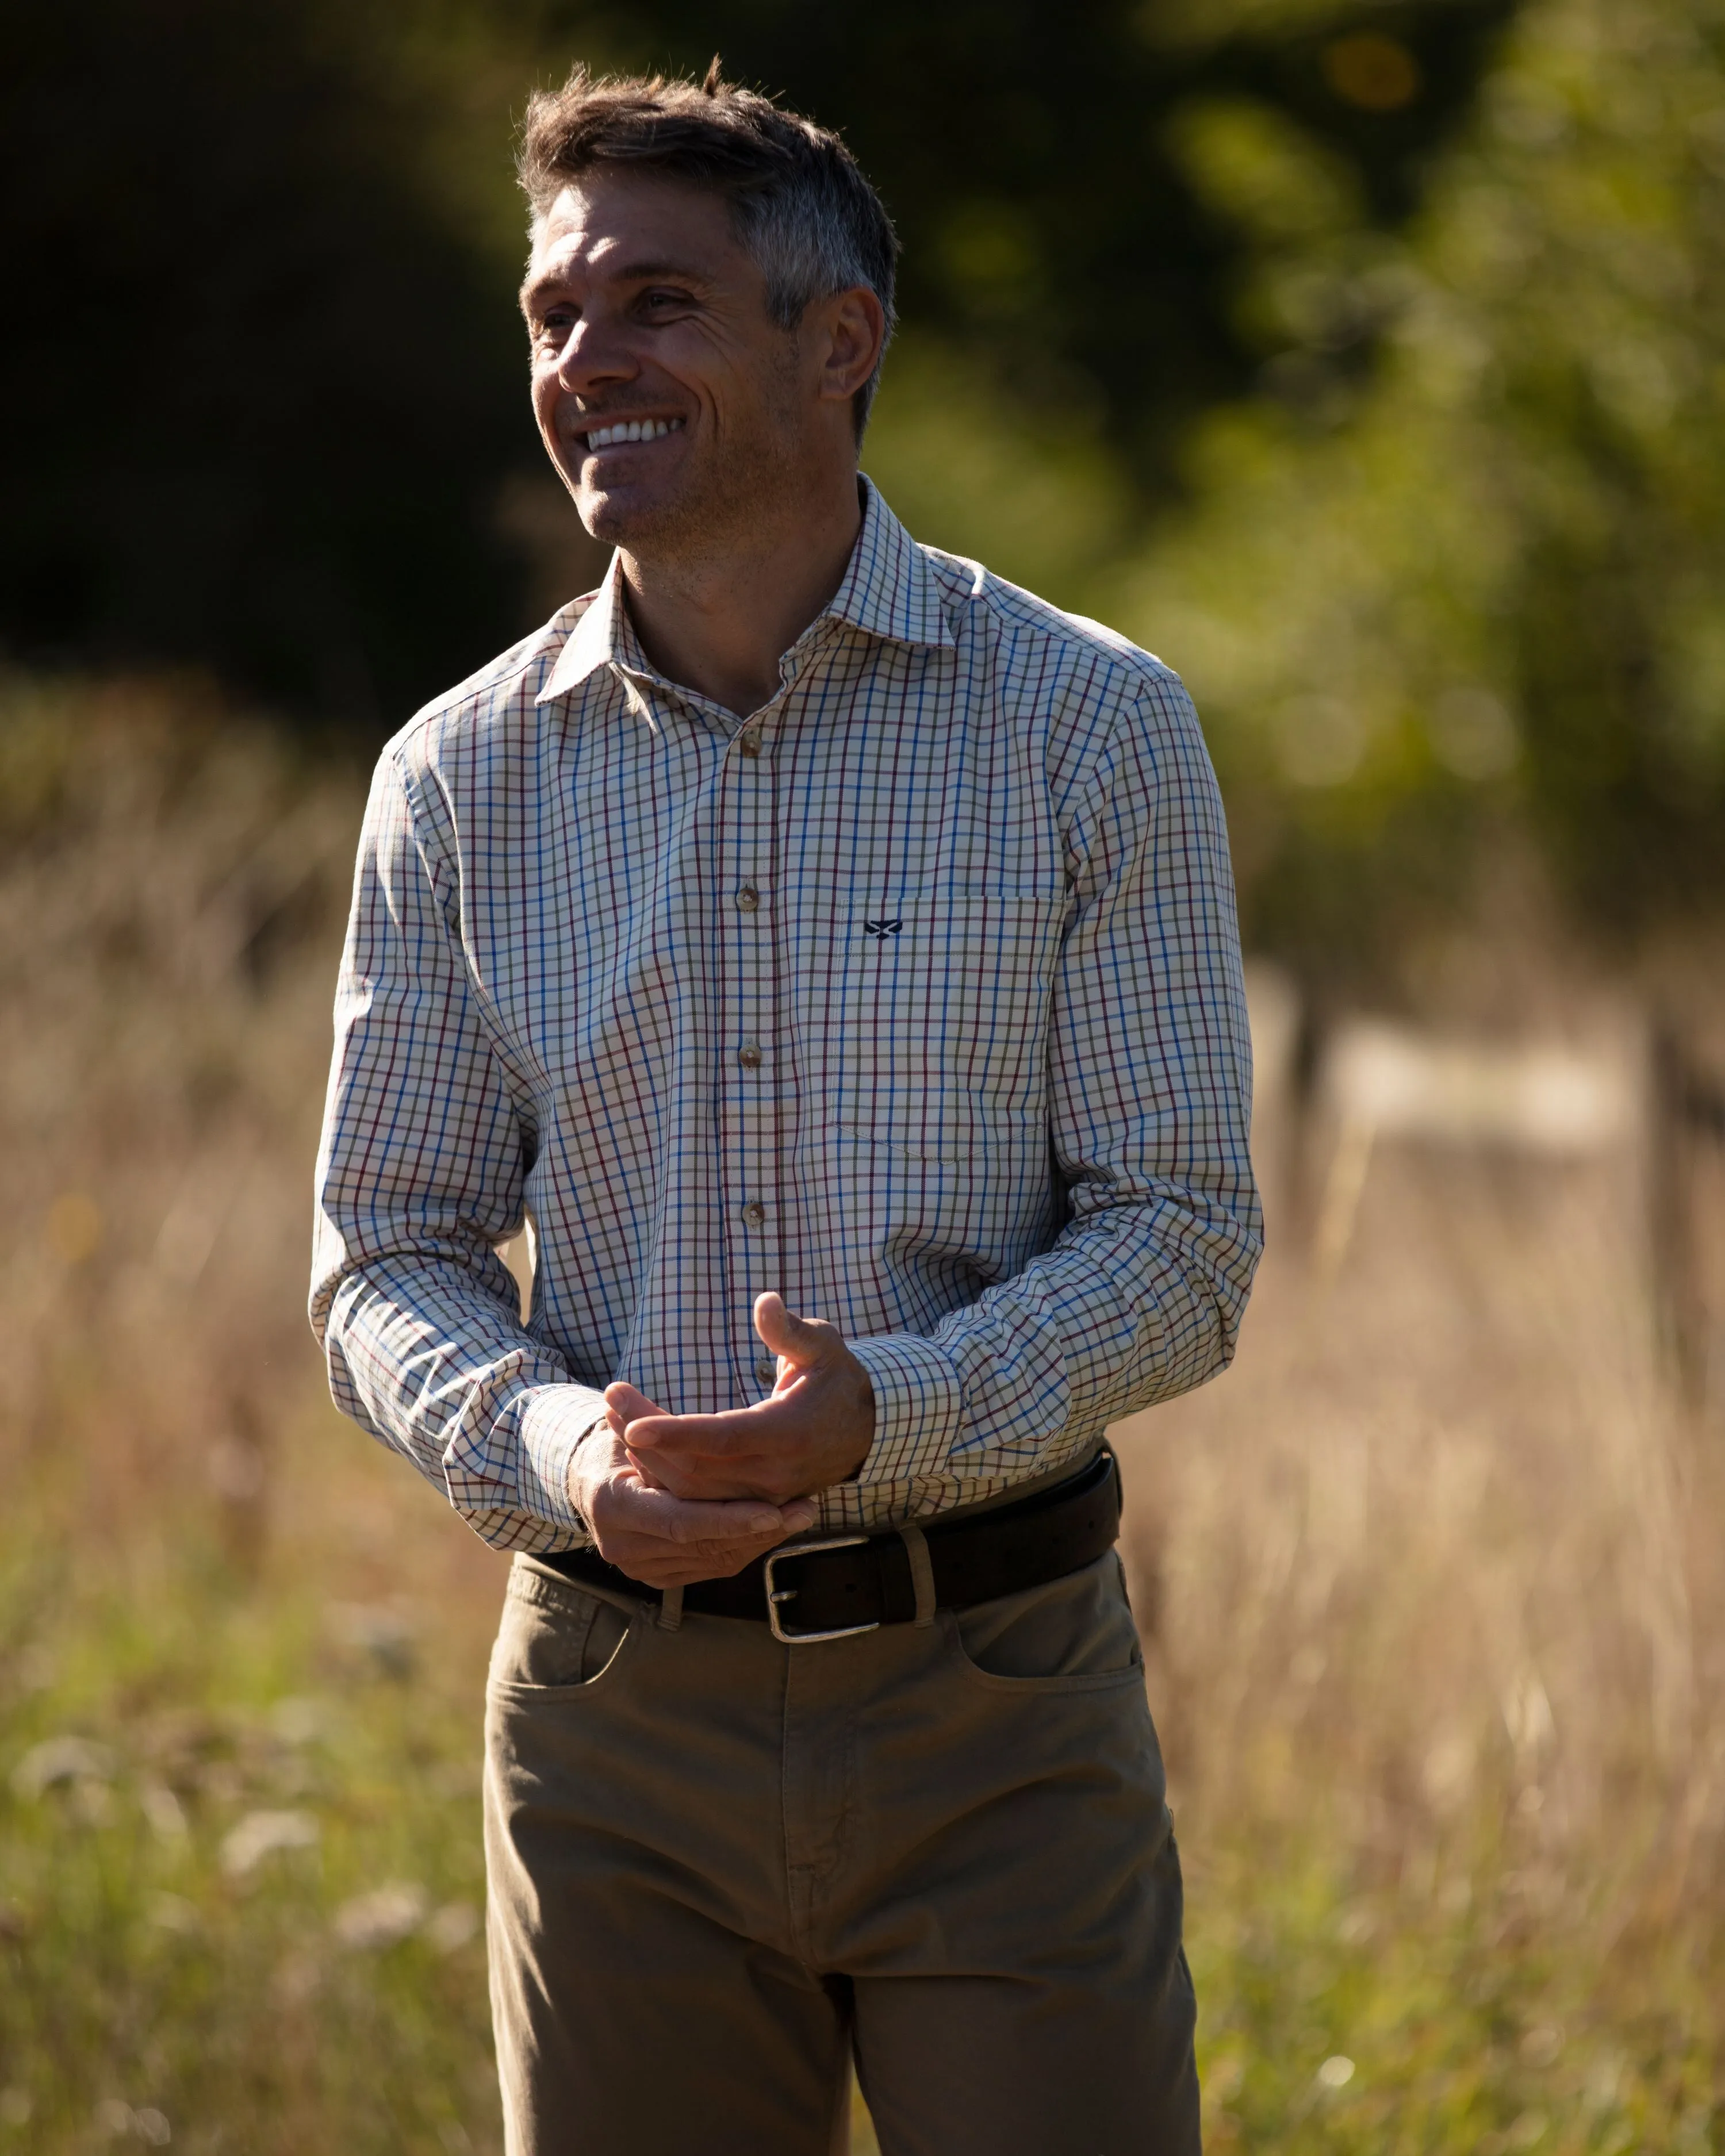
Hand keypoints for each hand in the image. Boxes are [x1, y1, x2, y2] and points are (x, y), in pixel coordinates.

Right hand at [568, 1417, 816, 1588]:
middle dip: (759, 1530)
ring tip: (803, 1513)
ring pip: (714, 1559)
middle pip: (705, 1544)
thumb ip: (639, 1416)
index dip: (729, 1518)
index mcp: (613, 1506)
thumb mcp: (626, 1426)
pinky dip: (745, 1546)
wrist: (592, 1482)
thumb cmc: (617, 1443)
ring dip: (761, 1538)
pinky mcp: (658, 1576)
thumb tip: (621, 1389)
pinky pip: (711, 1566)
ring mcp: (640, 1567)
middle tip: (806, 1510)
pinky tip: (777, 1526)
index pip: (681, 1519)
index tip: (774, 1510)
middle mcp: (622, 1546)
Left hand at [609, 1292, 874, 1506]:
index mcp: (789, 1432)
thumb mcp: (823, 1345)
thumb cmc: (834, 1378)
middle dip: (646, 1438)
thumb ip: (791, 1330)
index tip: (631, 1425)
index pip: (724, 1438)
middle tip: (612, 1399)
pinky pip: (699, 1501)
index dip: (677, 1434)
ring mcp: (761, 1496)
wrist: (861, 1432)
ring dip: (648, 1458)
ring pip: (691, 1491)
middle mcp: (773, 1474)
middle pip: (695, 1468)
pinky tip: (639, 1446)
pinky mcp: (751, 1506)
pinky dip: (665, 1477)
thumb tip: (765, 1302)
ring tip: (615, 1416)